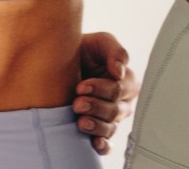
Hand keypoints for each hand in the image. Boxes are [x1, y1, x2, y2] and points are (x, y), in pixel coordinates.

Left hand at [72, 31, 137, 154]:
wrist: (62, 59)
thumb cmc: (85, 50)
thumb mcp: (101, 42)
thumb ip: (114, 51)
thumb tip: (119, 70)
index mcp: (126, 81)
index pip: (118, 89)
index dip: (100, 89)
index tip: (81, 87)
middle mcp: (122, 101)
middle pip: (114, 110)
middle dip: (95, 107)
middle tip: (77, 104)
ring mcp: (111, 117)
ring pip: (110, 127)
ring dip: (96, 126)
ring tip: (80, 122)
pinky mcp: (100, 129)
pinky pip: (107, 142)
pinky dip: (103, 145)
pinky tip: (95, 144)